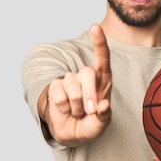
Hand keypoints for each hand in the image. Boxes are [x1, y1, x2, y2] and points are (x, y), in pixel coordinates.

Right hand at [44, 24, 111, 146]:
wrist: (71, 132)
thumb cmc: (90, 125)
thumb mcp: (101, 125)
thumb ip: (104, 116)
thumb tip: (104, 105)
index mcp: (103, 81)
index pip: (102, 58)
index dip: (99, 42)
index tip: (95, 27)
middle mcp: (87, 77)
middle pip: (87, 73)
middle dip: (88, 94)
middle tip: (89, 111)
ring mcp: (71, 80)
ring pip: (72, 86)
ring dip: (75, 105)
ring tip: (77, 113)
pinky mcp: (56, 86)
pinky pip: (59, 93)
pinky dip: (63, 106)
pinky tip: (66, 110)